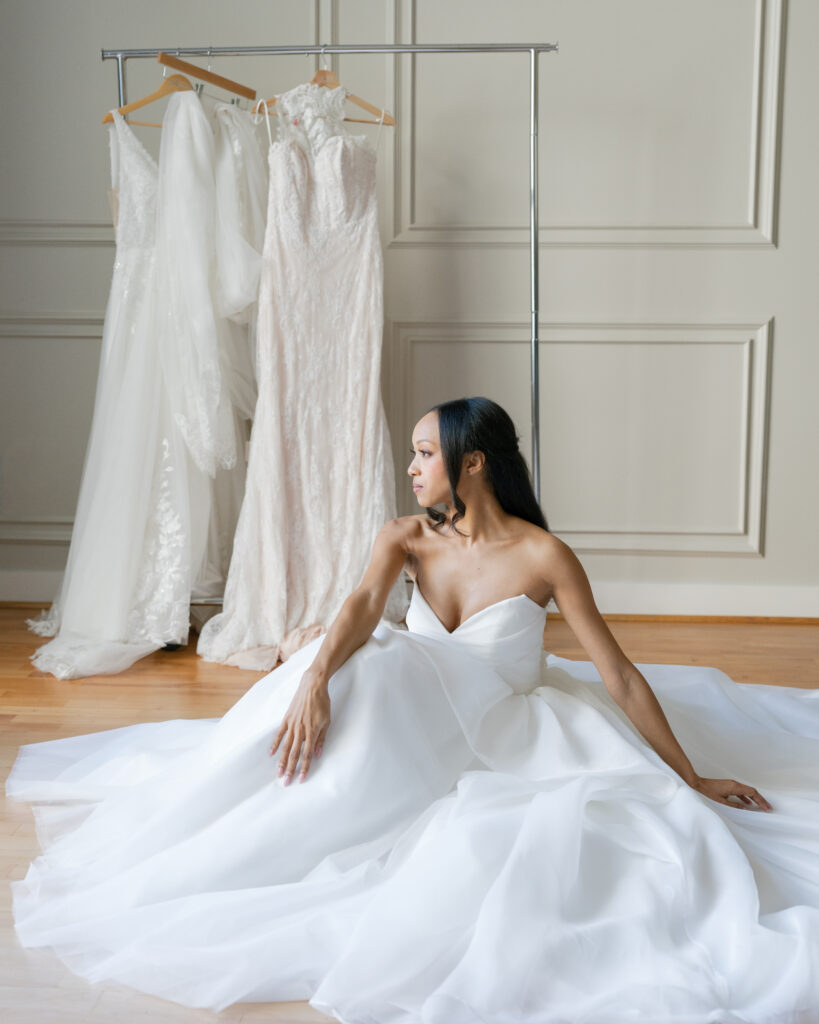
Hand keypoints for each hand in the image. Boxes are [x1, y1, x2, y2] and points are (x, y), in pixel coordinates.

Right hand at [269, 669, 330, 785]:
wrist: (312, 686)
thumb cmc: (322, 703)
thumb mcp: (327, 721)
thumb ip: (321, 739)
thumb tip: (318, 754)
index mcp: (312, 731)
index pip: (307, 754)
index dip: (304, 768)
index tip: (301, 779)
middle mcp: (300, 730)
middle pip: (294, 754)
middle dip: (290, 770)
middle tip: (286, 783)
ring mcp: (292, 724)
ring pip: (285, 747)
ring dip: (282, 761)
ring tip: (278, 773)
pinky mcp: (286, 719)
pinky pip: (279, 734)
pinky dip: (275, 744)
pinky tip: (271, 754)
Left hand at [691, 775, 772, 811]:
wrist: (698, 785)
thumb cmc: (707, 792)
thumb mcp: (721, 802)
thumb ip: (734, 805)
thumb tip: (746, 808)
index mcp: (734, 787)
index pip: (752, 793)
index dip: (760, 800)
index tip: (766, 807)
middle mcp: (735, 784)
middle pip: (752, 791)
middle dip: (760, 799)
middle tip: (767, 808)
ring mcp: (732, 784)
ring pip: (747, 791)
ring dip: (754, 798)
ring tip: (760, 807)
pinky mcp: (729, 786)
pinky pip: (741, 792)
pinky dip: (746, 797)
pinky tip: (748, 804)